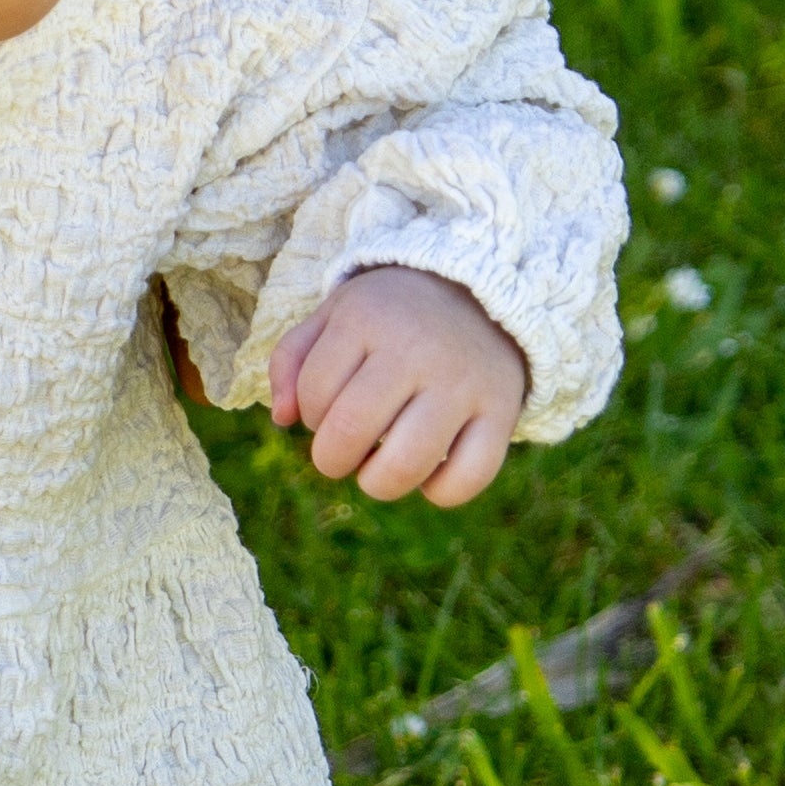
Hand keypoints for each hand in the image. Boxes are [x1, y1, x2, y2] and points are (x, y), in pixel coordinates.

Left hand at [268, 268, 525, 505]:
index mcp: (367, 319)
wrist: (481, 292)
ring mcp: (463, 382)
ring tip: (380, 468)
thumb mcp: (335, 315)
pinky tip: (429, 474)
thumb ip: (292, 360)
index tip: (331, 408)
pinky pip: (466, 478)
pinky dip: (439, 492)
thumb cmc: (391, 316)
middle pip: (351, 431)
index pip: (314, 396)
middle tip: (343, 453)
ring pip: (405, 465)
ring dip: (378, 483)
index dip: (312, 417)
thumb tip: (282, 419)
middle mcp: (417, 348)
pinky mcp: (501, 411)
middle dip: (332, 460)